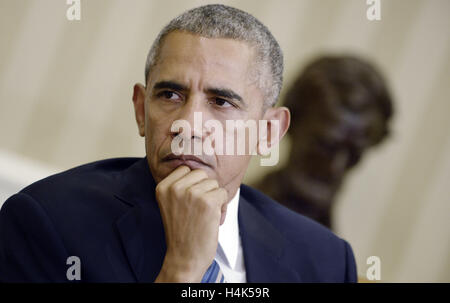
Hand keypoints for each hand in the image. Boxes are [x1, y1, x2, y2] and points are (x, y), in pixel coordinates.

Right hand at [154, 165, 227, 281]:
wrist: (184, 257)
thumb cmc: (181, 232)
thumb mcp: (170, 204)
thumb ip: (179, 186)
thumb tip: (198, 168)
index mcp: (163, 187)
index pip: (185, 169)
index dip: (193, 183)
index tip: (190, 200)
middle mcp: (176, 188)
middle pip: (201, 174)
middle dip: (205, 189)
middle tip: (199, 208)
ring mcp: (192, 194)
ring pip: (213, 183)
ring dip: (214, 198)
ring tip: (204, 215)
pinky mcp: (208, 202)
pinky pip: (223, 193)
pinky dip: (222, 206)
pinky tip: (212, 218)